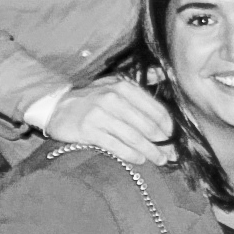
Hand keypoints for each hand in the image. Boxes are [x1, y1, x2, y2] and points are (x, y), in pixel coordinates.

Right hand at [37, 77, 173, 164]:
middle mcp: (114, 98)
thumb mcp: (114, 83)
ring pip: (134, 137)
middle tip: (172, 155)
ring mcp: (100, 114)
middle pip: (147, 125)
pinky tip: (139, 160)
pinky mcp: (88, 130)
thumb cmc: (92, 98)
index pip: (156, 110)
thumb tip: (163, 73)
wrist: (56, 107)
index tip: (177, 140)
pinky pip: (115, 145)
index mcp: (125, 87)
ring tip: (160, 160)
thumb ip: (140, 80)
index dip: (169, 127)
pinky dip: (130, 154)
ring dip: (150, 151)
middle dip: (163, 143)